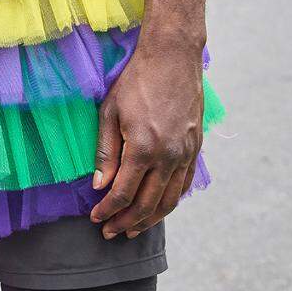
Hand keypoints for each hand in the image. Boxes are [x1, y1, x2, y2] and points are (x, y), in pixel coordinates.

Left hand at [90, 3, 205, 239]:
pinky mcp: (195, 148)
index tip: (96, 219)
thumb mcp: (110, 113)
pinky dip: (171, 201)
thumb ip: (105, 152)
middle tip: (110, 232)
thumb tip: (99, 185)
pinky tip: (158, 206)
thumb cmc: (136, 81)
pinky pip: (184, 184)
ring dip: (150, 219)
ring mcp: (185, 154)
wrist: (172, 58)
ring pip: (170, 200)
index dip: (108, 210)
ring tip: (133, 229)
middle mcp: (168, 157)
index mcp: (143, 148)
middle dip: (126, 222)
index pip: (123, 193)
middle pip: (147, 204)